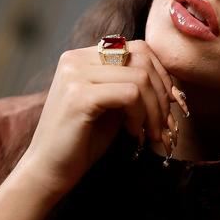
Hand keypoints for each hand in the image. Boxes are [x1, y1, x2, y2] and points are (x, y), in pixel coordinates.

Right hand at [16, 40, 177, 196]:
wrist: (47, 171)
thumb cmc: (81, 140)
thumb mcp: (111, 105)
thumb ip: (131, 86)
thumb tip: (171, 85)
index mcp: (82, 56)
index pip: (137, 48)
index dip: (161, 74)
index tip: (168, 103)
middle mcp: (75, 58)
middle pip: (141, 57)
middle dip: (162, 92)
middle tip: (164, 122)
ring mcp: (76, 75)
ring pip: (140, 76)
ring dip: (154, 108)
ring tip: (150, 131)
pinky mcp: (80, 96)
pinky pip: (130, 94)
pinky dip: (141, 114)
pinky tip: (134, 132)